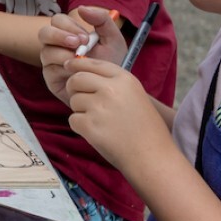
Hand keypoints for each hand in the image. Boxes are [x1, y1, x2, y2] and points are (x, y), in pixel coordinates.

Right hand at [37, 7, 124, 106]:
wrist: (113, 88)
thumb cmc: (112, 62)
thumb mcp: (112, 38)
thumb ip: (102, 20)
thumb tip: (82, 8)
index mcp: (69, 33)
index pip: (58, 21)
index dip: (69, 26)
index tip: (85, 37)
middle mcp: (56, 46)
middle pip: (44, 33)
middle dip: (59, 36)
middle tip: (78, 45)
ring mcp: (52, 62)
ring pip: (46, 52)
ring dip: (63, 54)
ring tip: (80, 62)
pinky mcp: (51, 78)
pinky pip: (49, 70)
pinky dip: (63, 70)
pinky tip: (77, 73)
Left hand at [63, 57, 169, 175]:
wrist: (152, 156)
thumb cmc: (145, 128)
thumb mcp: (135, 95)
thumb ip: (112, 83)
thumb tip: (82, 73)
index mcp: (125, 79)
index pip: (93, 63)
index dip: (77, 63)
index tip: (68, 64)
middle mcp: (111, 89)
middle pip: (77, 79)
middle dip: (73, 88)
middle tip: (80, 99)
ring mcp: (99, 107)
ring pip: (74, 101)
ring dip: (81, 111)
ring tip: (102, 123)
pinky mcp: (90, 125)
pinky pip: (73, 120)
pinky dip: (81, 127)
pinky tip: (98, 133)